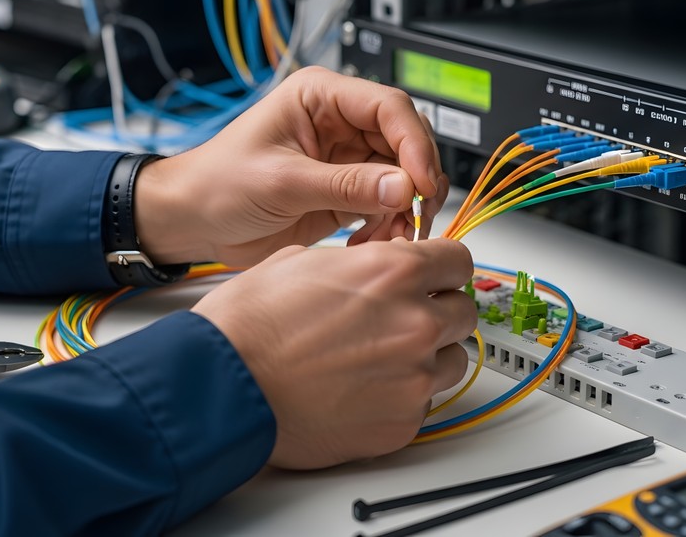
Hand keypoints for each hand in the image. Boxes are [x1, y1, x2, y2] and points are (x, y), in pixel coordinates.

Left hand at [134, 67, 448, 266]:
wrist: (193, 221)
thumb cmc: (218, 184)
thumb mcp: (281, 182)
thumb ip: (345, 185)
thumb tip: (403, 187)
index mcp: (320, 97)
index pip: (388, 107)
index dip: (414, 142)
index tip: (423, 182)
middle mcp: (339, 123)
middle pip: (405, 141)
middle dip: (417, 179)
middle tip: (418, 215)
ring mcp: (345, 159)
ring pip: (402, 176)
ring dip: (406, 208)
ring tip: (393, 236)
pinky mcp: (345, 192)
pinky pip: (386, 204)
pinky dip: (389, 225)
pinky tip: (372, 243)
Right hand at [192, 238, 475, 469]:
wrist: (222, 386)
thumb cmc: (247, 326)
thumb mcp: (301, 261)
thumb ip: (359, 262)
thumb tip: (377, 266)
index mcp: (393, 273)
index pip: (458, 261)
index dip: (440, 268)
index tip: (430, 277)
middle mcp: (413, 324)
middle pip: (463, 312)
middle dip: (437, 311)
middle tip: (399, 318)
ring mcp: (412, 378)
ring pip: (450, 362)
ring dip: (425, 356)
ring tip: (374, 359)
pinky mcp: (401, 424)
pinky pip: (422, 405)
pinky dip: (399, 396)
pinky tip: (358, 389)